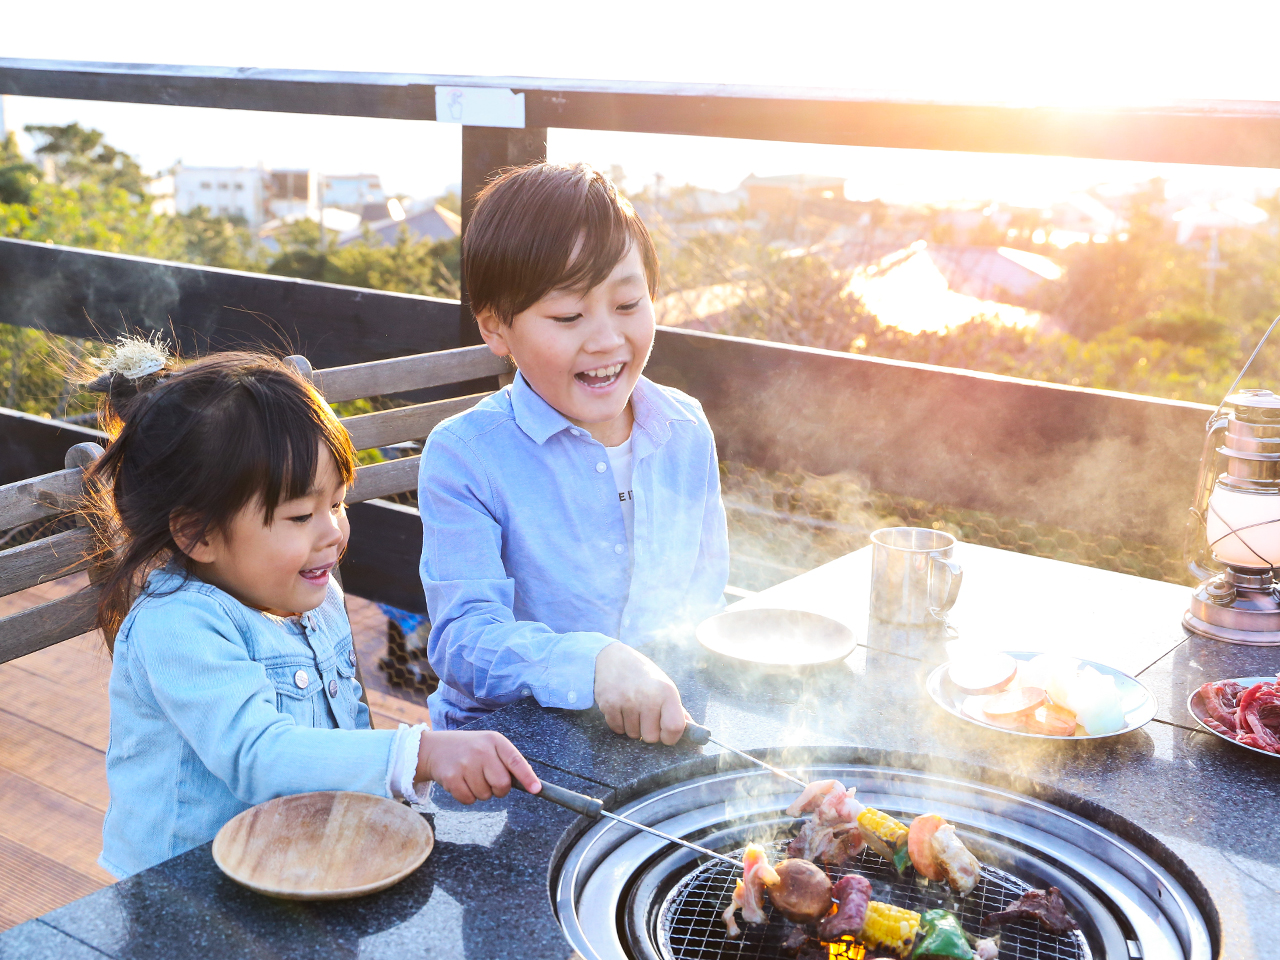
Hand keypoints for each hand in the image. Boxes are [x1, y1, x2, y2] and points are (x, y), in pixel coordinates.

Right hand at [415, 730, 540, 804]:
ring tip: (471, 776)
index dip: (527, 777)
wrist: (434, 748)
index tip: (536, 789)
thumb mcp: (489, 746)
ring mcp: (465, 764)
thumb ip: (508, 761)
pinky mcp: (451, 778)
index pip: (515, 761)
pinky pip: (469, 800)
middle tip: (490, 781)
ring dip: (481, 792)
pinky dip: (467, 796)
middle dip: (499, 789)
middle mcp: (481, 750)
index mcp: (494, 740)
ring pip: (485, 795)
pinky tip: (461, 782)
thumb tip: (532, 784)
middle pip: (502, 784)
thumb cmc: (470, 750)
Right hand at [593, 642, 686, 744]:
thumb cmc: (644, 675)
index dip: (671, 737)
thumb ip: (677, 710)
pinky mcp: (609, 704)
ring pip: (633, 735)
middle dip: (648, 732)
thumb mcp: (664, 687)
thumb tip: (693, 729)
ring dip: (633, 727)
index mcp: (666, 692)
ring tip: (632, 708)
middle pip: (651, 737)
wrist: (614, 658)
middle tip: (645, 716)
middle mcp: (648, 697)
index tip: (665, 734)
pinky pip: (618, 729)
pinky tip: (620, 708)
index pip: (674, 727)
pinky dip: (619, 724)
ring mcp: (627, 701)